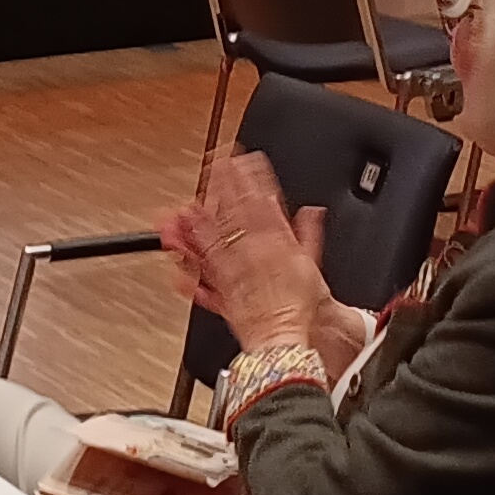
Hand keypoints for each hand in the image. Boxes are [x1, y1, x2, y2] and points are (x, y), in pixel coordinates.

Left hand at [185, 150, 332, 353]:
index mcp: (278, 242)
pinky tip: (182, 228)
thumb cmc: (298, 307)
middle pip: (236, 210)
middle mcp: (254, 251)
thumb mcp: (312, 264)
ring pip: (217, 230)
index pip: (262, 201)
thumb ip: (308, 234)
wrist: (282, 337)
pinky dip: (192, 243)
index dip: (251, 177)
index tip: (242, 157)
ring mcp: (234, 266)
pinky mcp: (219, 283)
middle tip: (214, 160)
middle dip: (225, 183)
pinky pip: (203, 259)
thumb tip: (312, 213)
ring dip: (206, 206)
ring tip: (194, 186)